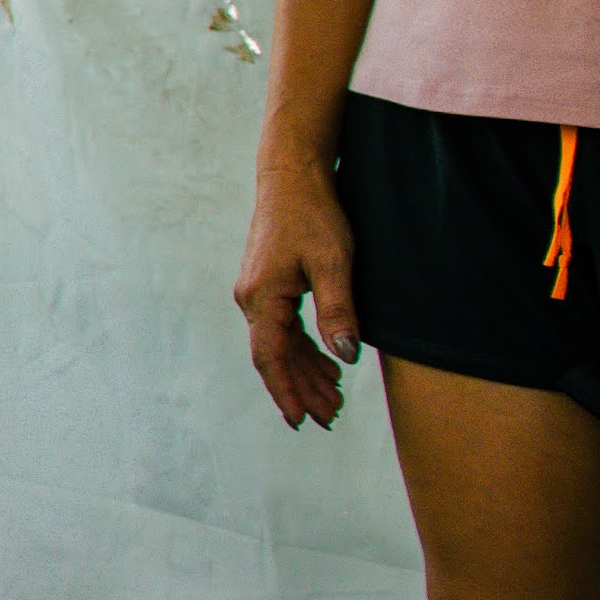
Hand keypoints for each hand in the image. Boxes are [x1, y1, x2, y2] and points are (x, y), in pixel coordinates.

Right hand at [236, 156, 359, 429]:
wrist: (292, 177)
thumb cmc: (314, 215)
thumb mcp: (335, 263)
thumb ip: (338, 311)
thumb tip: (346, 357)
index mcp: (262, 298)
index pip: (271, 358)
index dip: (286, 392)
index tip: (301, 422)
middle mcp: (253, 300)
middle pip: (276, 356)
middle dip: (302, 389)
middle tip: (332, 418)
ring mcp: (259, 293)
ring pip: (281, 344)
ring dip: (305, 371)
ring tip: (334, 398)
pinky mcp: (270, 285)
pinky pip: (284, 328)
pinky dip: (304, 349)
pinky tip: (326, 362)